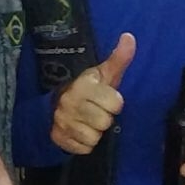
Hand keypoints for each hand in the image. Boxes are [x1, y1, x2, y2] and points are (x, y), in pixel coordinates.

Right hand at [51, 33, 134, 154]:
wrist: (55, 105)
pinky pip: (83, 148)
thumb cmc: (88, 89)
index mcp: (83, 85)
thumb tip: (130, 37)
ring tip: (88, 122)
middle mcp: (70, 102)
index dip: (114, 103)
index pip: (115, 104)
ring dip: (95, 133)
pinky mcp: (58, 137)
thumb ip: (119, 58)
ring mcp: (62, 120)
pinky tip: (80, 132)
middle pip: (104, 122)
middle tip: (97, 112)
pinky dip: (84, 143)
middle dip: (104, 119)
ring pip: (94, 138)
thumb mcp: (104, 74)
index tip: (107, 99)